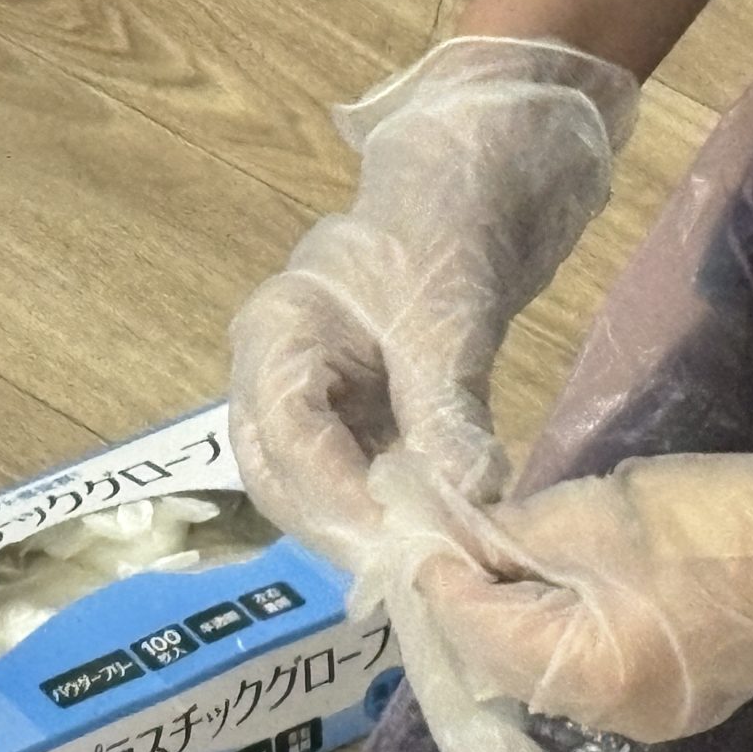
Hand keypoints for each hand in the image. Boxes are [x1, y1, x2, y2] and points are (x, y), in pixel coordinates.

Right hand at [229, 37, 637, 568]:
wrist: (477, 181)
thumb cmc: (446, 224)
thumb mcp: (447, 315)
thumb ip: (446, 409)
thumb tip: (465, 498)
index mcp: (278, 332)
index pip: (285, 433)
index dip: (331, 494)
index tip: (391, 541)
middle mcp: (275, 371)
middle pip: (280, 473)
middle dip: (336, 526)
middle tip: (404, 571)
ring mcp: (310, 395)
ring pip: (312, 484)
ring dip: (360, 526)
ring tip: (421, 562)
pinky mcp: (350, 412)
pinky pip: (354, 474)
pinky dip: (386, 507)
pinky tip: (429, 533)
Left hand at [421, 366, 752, 742]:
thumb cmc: (717, 523)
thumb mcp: (597, 515)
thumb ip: (515, 535)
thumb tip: (461, 539)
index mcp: (583, 675)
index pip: (475, 628)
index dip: (439, 576)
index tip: (415, 529)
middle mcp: (607, 716)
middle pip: (503, 658)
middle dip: (470, 599)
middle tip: (447, 539)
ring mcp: (646, 715)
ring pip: (544, 665)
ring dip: (512, 613)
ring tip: (491, 554)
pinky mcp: (676, 696)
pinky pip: (588, 667)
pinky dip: (557, 626)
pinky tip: (548, 583)